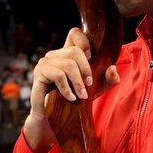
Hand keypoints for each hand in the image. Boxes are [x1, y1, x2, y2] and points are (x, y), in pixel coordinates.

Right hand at [22, 28, 119, 151]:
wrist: (52, 118)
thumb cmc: (74, 99)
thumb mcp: (96, 89)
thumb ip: (108, 79)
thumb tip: (112, 68)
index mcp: (67, 54)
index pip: (74, 33)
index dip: (84, 41)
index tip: (91, 57)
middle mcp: (55, 55)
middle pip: (74, 51)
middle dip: (86, 69)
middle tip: (89, 84)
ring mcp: (45, 63)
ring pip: (68, 64)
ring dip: (78, 82)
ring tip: (82, 95)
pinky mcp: (39, 74)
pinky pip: (58, 75)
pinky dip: (68, 89)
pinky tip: (72, 98)